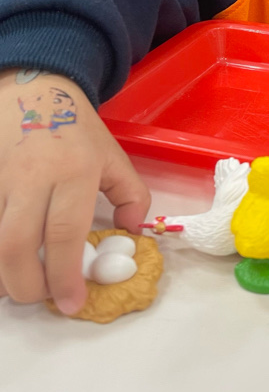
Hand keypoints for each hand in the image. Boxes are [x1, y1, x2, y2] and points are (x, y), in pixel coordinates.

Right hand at [0, 70, 149, 314]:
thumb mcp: (113, 156)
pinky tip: (3, 261)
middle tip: (40, 297)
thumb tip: (131, 234)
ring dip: (2, 273)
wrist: (33, 88)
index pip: (63, 235)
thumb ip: (132, 195)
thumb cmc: (75, 128)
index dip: (65, 277)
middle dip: (26, 285)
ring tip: (17, 283)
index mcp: (73, 171)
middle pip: (16, 245)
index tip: (72, 303)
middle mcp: (31, 176)